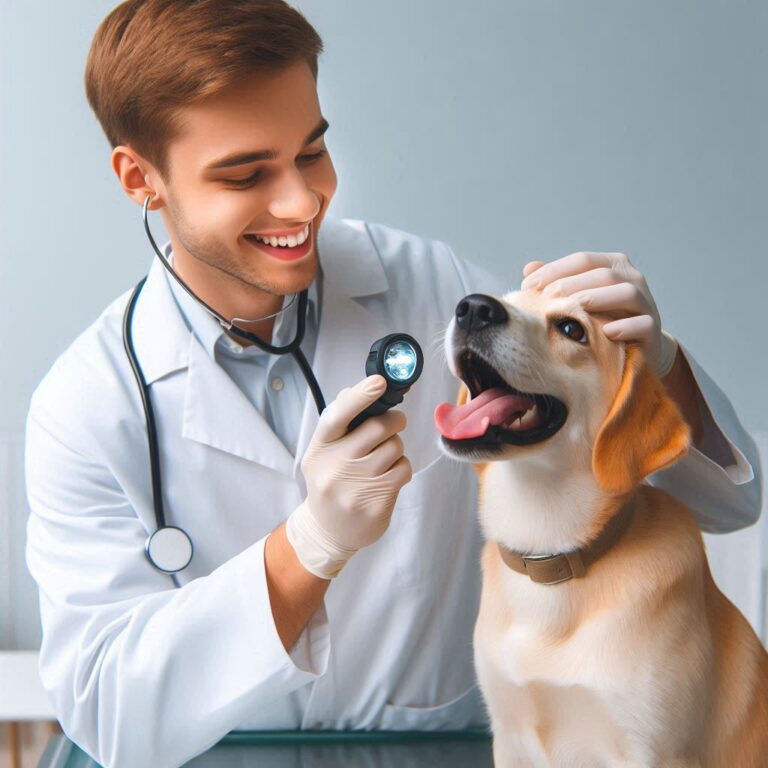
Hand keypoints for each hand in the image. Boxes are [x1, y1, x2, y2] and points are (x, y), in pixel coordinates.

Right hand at [285, 375, 411, 578]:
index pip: (338, 416)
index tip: (379, 381)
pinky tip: (387, 475)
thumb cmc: (330, 481)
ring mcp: (356, 488)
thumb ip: (339, 423)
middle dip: (393, 420)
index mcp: (320, 448)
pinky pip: (403, 469)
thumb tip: (354, 391)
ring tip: (383, 457)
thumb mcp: (323, 452)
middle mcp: (335, 467)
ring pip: (395, 447)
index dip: (359, 396)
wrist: (328, 531)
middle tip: (393, 424)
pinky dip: (401, 467)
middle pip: (378, 427)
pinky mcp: (376, 504)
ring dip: (396, 447)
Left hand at [520, 252, 677, 376]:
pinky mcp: (653, 329)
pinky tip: (606, 332)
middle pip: (602, 274)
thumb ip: (556, 282)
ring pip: (626, 292)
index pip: (583, 260)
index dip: (554, 270)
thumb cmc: (600, 318)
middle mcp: (632, 279)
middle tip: (546, 299)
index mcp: (613, 265)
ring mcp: (646, 303)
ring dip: (598, 298)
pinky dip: (625, 326)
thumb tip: (528, 268)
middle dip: (571, 285)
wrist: (636, 348)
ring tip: (575, 308)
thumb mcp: (578, 298)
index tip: (528, 286)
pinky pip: (643, 324)